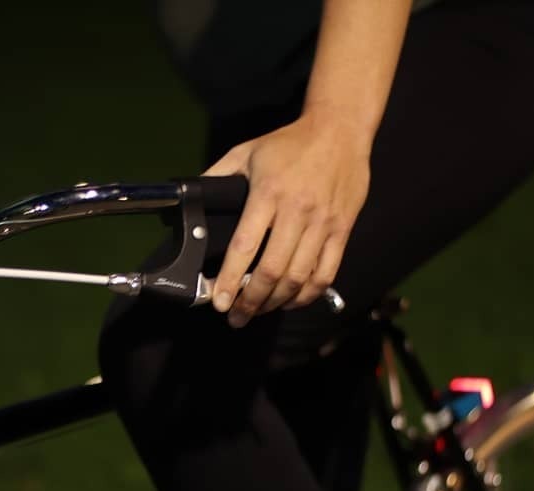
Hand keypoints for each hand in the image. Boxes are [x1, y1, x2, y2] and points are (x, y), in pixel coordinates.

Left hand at [204, 108, 371, 326]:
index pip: (246, 247)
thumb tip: (192, 197)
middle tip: (236, 317)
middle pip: (273, 271)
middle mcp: (297, 212)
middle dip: (251, 301)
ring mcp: (323, 223)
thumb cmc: (289, 143)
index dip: (231, 280)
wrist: (340, 130)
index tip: (219, 301)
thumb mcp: (247, 151)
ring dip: (276, 303)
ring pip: (299, 277)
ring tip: (258, 312)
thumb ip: (218, 174)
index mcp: (268, 193)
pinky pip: (325, 273)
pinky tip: (291, 301)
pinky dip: (307, 295)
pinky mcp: (342, 230)